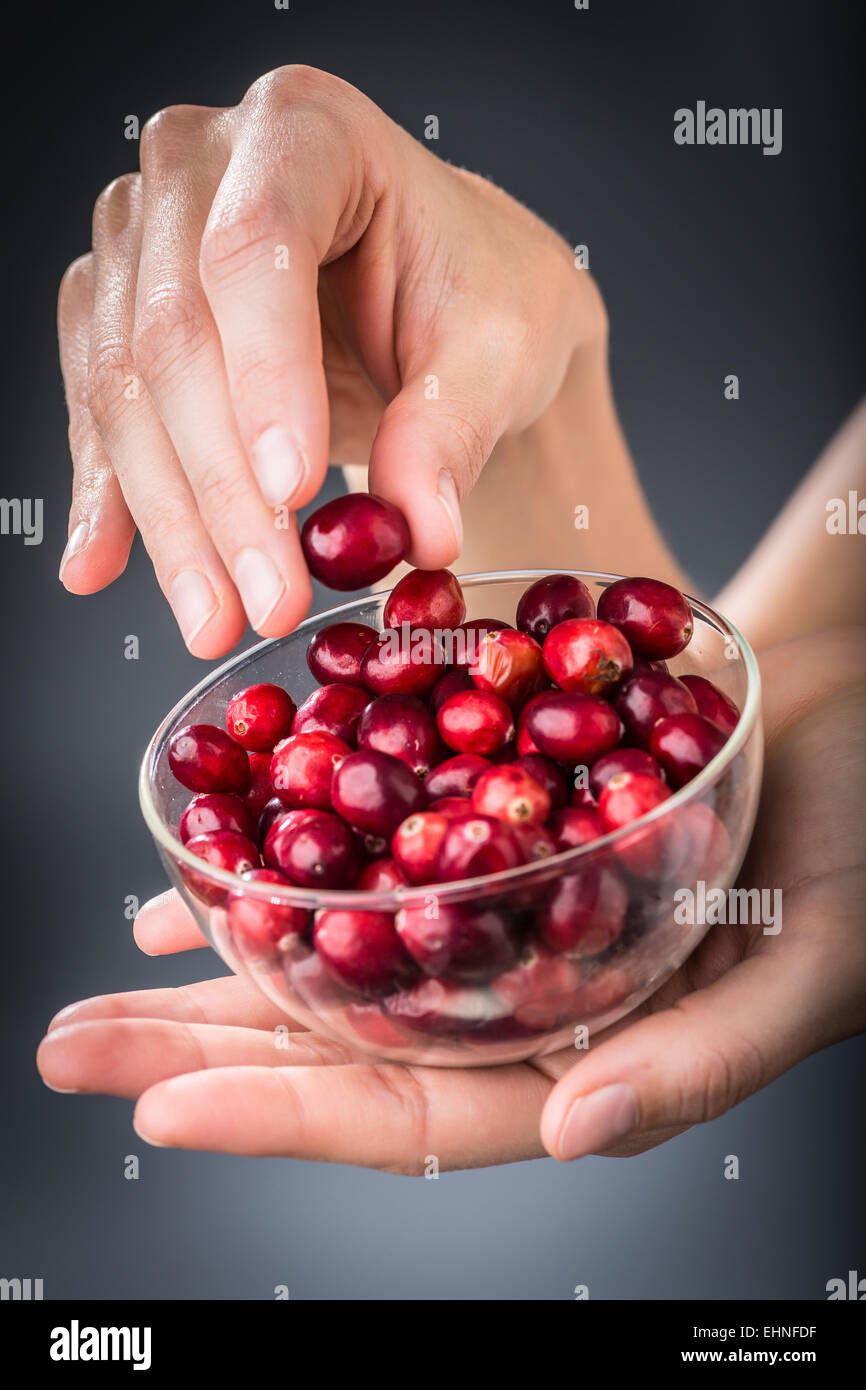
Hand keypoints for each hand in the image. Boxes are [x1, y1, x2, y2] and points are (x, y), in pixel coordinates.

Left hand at [37, 630, 865, 1168]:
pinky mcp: (495, 825)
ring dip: (223, 965)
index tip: (164, 1112)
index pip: (425, 1115)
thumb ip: (700, 1059)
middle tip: (74, 1046)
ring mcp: (505, 913)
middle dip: (208, 1052)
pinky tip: (214, 873)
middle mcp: (530, 995)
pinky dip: (295, 861)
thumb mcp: (814, 960)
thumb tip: (572, 1136)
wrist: (859, 704)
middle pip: (351, 1041)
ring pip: (344, 955)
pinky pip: (376, 851)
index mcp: (594, 1056)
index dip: (293, 1120)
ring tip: (110, 976)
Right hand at [57, 65, 603, 655]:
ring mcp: (144, 240)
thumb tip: (420, 530)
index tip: (295, 490)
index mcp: (306, 131)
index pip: (256, 249)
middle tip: (270, 601)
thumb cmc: (481, 292)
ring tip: (218, 618)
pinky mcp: (117, 313)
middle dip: (224, 490)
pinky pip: (100, 414)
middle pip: (177, 335)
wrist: (443, 293)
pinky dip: (116, 502)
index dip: (265, 376)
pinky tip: (104, 568)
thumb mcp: (501, 348)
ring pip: (127, 389)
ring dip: (173, 522)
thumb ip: (454, 429)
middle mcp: (198, 168)